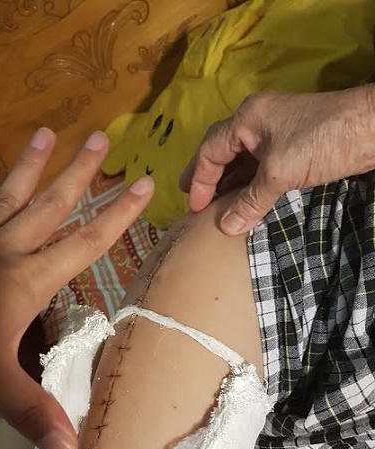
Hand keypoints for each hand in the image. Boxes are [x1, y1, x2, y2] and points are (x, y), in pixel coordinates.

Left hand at [0, 128, 153, 448]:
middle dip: (78, 175)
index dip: (118, 216)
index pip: (84, 244)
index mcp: (24, 281)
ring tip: (44, 132)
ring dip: (26, 166)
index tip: (143, 184)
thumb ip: (34, 412)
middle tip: (100, 137)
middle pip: (49, 208)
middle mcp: (1, 252)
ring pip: (3, 197)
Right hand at [180, 87, 374, 233]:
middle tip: (194, 200)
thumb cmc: (321, 141)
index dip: (200, 179)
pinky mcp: (293, 146)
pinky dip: (250, 183)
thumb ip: (251, 201)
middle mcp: (257, 122)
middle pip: (222, 151)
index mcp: (247, 119)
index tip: (194, 207)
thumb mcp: (279, 173)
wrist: (373, 128)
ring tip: (217, 205)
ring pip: (243, 160)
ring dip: (229, 183)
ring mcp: (276, 133)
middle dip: (207, 177)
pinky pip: (261, 165)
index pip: (210, 150)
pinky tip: (245, 200)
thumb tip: (227, 227)